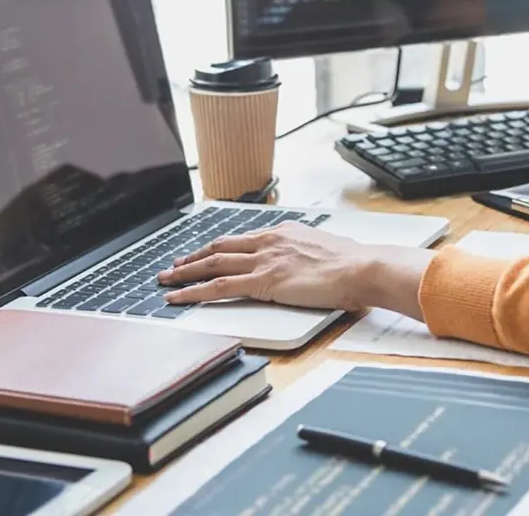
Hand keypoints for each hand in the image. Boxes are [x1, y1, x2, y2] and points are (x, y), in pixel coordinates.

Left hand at [157, 222, 431, 316]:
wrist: (362, 267)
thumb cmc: (353, 264)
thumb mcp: (326, 250)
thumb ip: (309, 254)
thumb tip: (309, 265)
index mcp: (284, 232)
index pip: (242, 239)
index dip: (219, 247)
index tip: (206, 252)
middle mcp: (269, 241)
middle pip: (220, 246)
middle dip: (194, 256)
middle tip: (175, 264)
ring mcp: (264, 260)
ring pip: (212, 263)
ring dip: (185, 272)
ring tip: (166, 279)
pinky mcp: (263, 281)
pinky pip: (219, 286)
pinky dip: (193, 291)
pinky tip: (178, 297)